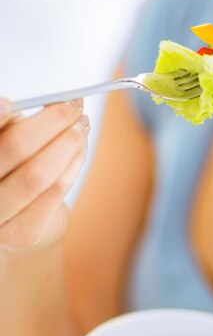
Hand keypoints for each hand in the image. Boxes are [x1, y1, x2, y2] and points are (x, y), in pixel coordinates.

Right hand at [0, 96, 89, 253]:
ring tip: (82, 125)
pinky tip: (81, 148)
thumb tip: (45, 103)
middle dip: (50, 122)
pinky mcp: (23, 232)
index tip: (10, 103)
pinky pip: (56, 192)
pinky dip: (73, 164)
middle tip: (72, 107)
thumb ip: (12, 126)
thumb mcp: (5, 143)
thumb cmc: (10, 174)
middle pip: (14, 148)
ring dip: (68, 143)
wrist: (15, 223)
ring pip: (38, 173)